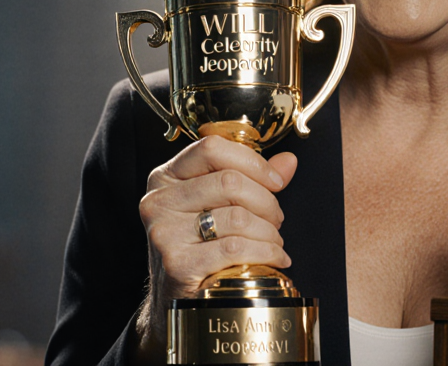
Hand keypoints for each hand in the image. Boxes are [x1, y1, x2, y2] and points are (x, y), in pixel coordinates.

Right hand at [134, 135, 297, 351]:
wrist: (175, 300)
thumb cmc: (199, 245)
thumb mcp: (217, 205)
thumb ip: (252, 179)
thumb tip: (289, 160)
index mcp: (166, 176)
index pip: (211, 147)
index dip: (252, 161)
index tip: (276, 181)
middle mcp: (159, 201)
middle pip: (230, 181)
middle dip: (267, 201)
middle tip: (277, 218)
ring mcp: (165, 233)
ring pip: (238, 217)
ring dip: (269, 231)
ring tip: (275, 241)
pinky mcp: (177, 263)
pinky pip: (236, 248)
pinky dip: (266, 252)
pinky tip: (275, 258)